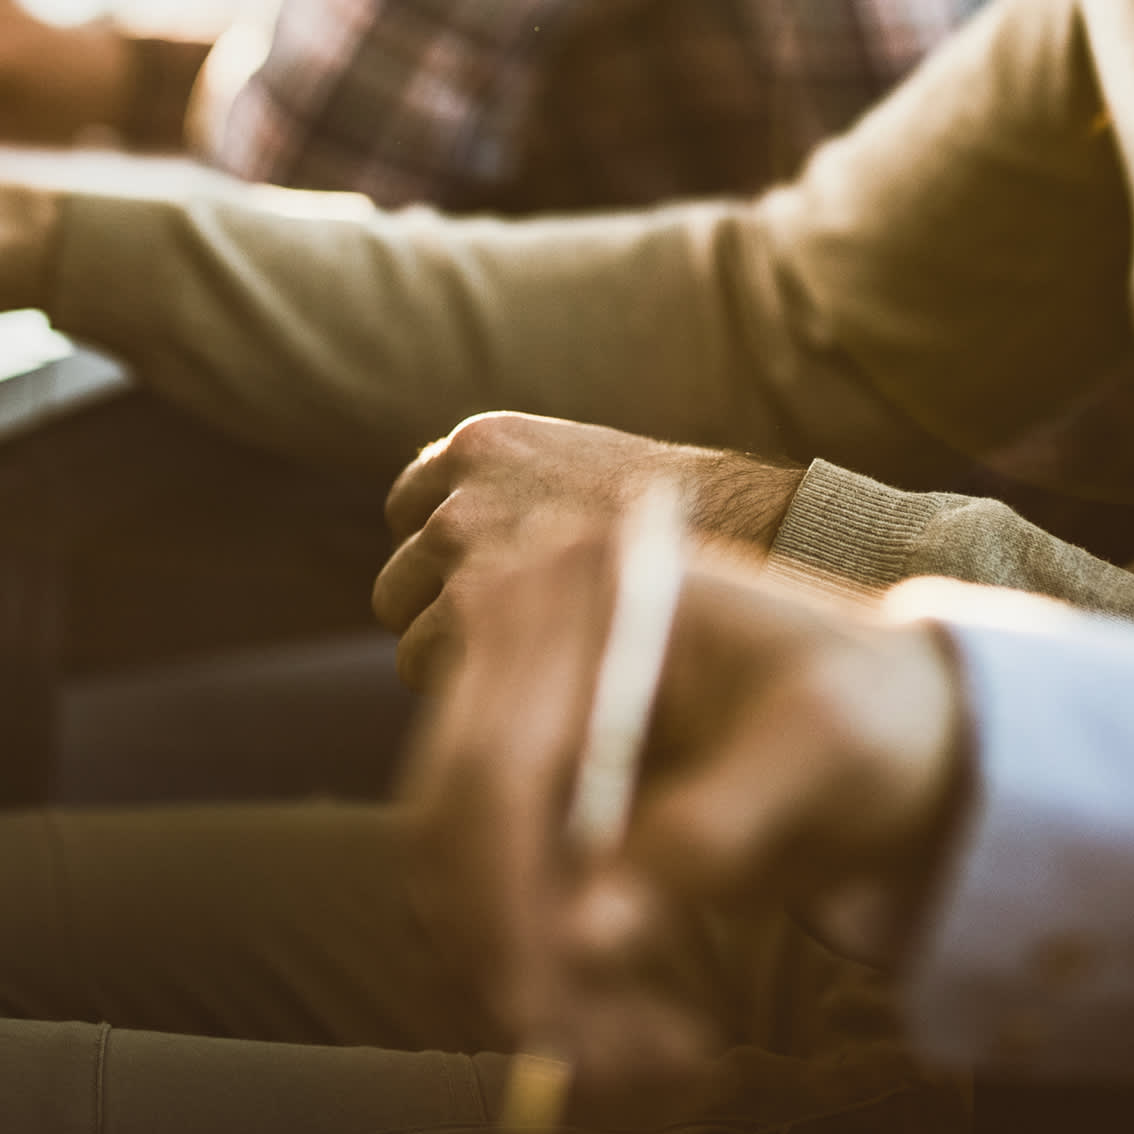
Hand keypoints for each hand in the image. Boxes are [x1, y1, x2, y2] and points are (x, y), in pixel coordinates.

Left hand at [375, 413, 801, 689]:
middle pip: (398, 580)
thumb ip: (507, 491)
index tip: (493, 591)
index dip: (446, 561)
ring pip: (405, 633)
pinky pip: (421, 663)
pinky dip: (464, 686)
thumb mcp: (574, 464)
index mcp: (478, 444)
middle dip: (440, 615)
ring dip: (454, 660)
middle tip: (514, 651)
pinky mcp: (468, 603)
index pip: (409, 513)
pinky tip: (525, 688)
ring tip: (528, 678)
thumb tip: (437, 538)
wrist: (735, 534)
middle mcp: (456, 491)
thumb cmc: (663, 522)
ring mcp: (459, 549)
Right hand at [399, 526, 970, 1105]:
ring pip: (453, 875)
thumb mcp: (826, 755)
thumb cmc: (872, 714)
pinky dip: (539, 971)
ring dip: (525, 979)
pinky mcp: (515, 781)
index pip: (498, 765)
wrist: (893, 719)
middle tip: (585, 1067)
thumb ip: (713, 833)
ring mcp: (507, 705)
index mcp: (591, 590)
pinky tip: (638, 1029)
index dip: (505, 901)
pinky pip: (484, 893)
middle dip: (509, 957)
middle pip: (449, 823)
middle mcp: (523, 630)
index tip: (542, 1014)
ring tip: (651, 1062)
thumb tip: (588, 938)